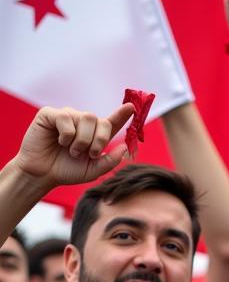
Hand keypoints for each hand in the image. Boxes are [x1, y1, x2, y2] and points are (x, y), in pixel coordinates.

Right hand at [13, 104, 133, 189]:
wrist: (43, 174)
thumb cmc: (68, 170)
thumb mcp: (94, 170)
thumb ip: (110, 160)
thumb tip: (124, 147)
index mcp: (95, 135)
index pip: (111, 122)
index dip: (122, 114)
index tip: (132, 107)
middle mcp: (82, 123)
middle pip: (100, 121)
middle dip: (99, 140)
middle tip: (89, 154)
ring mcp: (67, 117)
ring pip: (86, 118)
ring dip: (82, 140)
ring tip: (71, 150)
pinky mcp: (50, 114)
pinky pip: (66, 118)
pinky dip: (66, 135)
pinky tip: (59, 141)